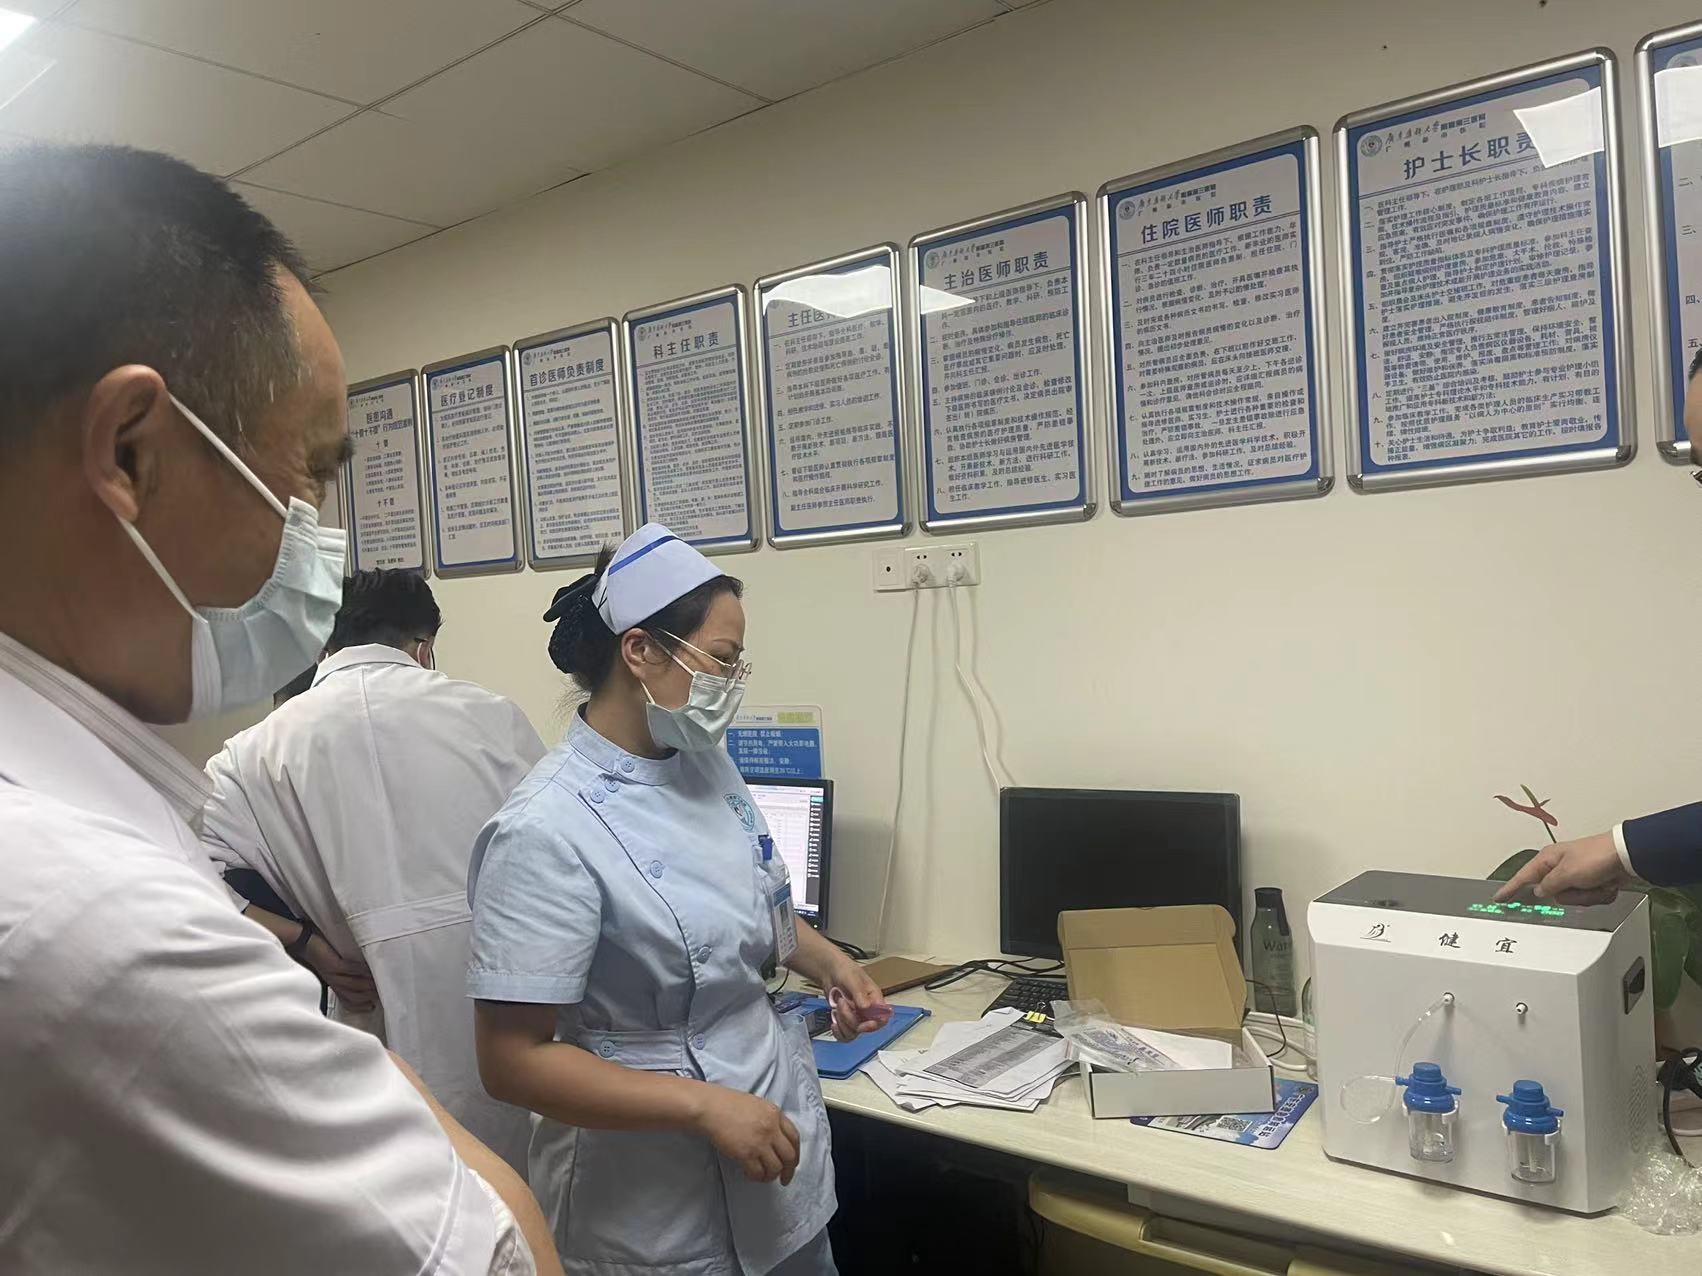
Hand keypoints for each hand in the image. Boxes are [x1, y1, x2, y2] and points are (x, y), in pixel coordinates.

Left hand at [305, 933, 378, 1012]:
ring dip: (367, 985)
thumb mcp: (330, 966)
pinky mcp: (332, 964)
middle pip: (352, 996)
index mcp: (333, 984)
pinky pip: (349, 970)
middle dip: (368, 997)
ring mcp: (332, 974)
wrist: (301, 942)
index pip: (347, 1001)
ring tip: (380, 984)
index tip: (373, 1006)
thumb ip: (343, 973)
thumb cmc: (319, 951)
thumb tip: (363, 975)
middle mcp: (333, 982)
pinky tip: (370, 969)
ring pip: (352, 985)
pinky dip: (361, 970)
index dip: (360, 1006)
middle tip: (382, 995)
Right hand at [695, 1086, 799, 1183]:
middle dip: (788, 1171)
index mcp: (775, 1114)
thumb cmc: (727, 1103)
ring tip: (763, 1177)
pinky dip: (756, 1177)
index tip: (792, 1164)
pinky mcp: (746, 1153)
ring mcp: (760, 1142)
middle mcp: (771, 1128)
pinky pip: (758, 1172)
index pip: (794, 1137)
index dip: (795, 1153)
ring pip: (775, 1167)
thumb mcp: (756, 1105)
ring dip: (770, 1176)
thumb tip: (774, 1138)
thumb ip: (769, 1120)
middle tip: (784, 1179)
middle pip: (789, 1155)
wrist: (710, 1107)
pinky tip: (749, 1174)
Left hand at [827, 959, 891, 1041]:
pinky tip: (834, 1024)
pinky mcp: (846, 1021)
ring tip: (837, 1007)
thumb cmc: (845, 970)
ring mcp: (857, 1017)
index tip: (862, 1025)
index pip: (882, 1018)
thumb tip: (866, 1007)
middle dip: (850, 1018)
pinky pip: (845, 1036)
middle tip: (841, 1003)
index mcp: (875, 999)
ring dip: (842, 1022)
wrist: (831, 972)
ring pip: (854, 1032)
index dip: (874, 1025)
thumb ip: (859, 992)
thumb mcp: (852, 978)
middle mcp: (868, 1011)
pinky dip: (839, 1033)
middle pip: (864, 1027)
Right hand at [1493, 832, 1628, 904]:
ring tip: (1598, 884)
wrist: (1628, 857)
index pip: (1524, 877)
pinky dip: (1599, 895)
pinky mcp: (1592, 883)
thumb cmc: (1596, 858)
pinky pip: (1588, 899)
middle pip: (1554, 895)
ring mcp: (1577, 876)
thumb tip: (1539, 892)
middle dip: (1572, 895)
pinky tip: (1606, 885)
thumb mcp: (1567, 873)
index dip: (1510, 888)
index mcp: (1549, 860)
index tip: (1498, 898)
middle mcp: (1561, 868)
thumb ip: (1549, 886)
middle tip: (1583, 885)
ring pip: (1573, 899)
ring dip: (1588, 895)